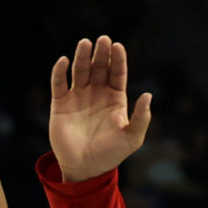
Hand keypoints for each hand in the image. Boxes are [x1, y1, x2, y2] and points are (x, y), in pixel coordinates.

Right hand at [49, 36, 154, 181]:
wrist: (85, 168)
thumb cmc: (111, 154)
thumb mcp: (132, 138)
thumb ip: (141, 118)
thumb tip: (148, 95)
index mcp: (115, 100)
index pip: (117, 74)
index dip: (118, 60)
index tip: (118, 46)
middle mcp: (97, 94)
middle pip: (99, 68)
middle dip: (101, 54)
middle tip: (103, 40)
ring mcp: (78, 97)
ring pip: (80, 71)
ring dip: (82, 57)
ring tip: (85, 43)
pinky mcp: (60, 103)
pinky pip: (59, 84)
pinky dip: (59, 72)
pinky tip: (63, 61)